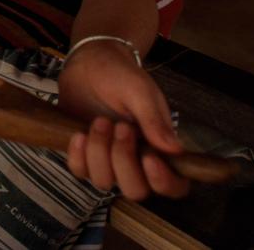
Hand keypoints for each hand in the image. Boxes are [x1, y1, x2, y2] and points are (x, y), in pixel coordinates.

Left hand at [58, 41, 189, 200]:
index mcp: (160, 148)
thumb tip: (175, 150)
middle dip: (124, 161)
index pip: (174, 185)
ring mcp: (109, 160)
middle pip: (136, 190)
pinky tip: (79, 133)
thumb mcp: (141, 92)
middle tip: (120, 127)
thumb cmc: (121, 75)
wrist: (90, 63)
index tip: (149, 158)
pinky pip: (80, 171)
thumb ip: (155, 121)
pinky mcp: (85, 155)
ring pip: (104, 182)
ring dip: (99, 152)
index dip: (164, 182)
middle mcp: (136, 160)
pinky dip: (78, 155)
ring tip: (99, 121)